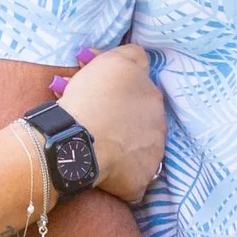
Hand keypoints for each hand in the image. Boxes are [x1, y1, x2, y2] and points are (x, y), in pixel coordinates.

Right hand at [51, 43, 165, 201]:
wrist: (76, 139)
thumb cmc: (91, 97)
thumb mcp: (114, 61)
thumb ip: (133, 55)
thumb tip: (139, 58)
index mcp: (153, 97)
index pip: (143, 94)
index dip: (122, 97)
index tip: (103, 101)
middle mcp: (160, 127)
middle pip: (145, 124)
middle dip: (126, 124)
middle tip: (99, 125)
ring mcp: (153, 157)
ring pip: (142, 152)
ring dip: (127, 150)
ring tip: (100, 149)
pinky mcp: (140, 182)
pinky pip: (134, 180)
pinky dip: (122, 177)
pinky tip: (105, 171)